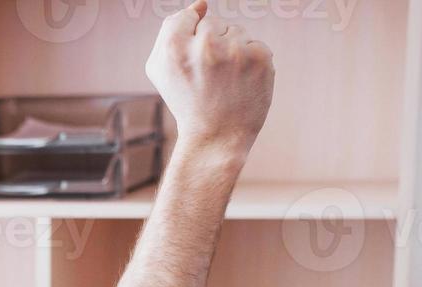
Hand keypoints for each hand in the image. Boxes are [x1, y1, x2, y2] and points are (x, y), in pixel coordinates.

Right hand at [146, 0, 274, 164]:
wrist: (215, 138)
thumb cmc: (186, 101)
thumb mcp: (161, 69)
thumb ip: (171, 30)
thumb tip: (200, 5)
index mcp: (173, 48)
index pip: (187, 16)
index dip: (190, 38)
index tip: (193, 61)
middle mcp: (205, 46)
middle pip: (213, 23)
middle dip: (212, 44)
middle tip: (208, 78)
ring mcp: (235, 51)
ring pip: (236, 31)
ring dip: (232, 51)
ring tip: (224, 82)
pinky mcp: (260, 57)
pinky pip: (254, 44)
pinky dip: (250, 61)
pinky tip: (241, 83)